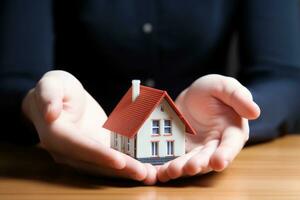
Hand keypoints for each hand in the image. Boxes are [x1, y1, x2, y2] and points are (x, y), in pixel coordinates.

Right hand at [22, 70, 155, 184]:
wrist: (61, 99)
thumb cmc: (57, 88)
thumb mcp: (51, 83)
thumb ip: (49, 95)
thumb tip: (51, 114)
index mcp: (56, 134)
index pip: (79, 146)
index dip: (99, 155)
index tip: (119, 161)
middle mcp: (68, 150)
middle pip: (95, 163)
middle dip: (120, 169)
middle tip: (144, 173)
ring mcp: (82, 153)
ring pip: (104, 167)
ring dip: (126, 172)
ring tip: (150, 175)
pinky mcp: (95, 150)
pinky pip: (110, 160)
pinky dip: (126, 166)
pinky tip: (144, 168)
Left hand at [157, 74, 259, 181]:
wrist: (194, 95)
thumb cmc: (213, 90)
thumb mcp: (224, 86)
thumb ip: (238, 97)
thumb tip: (255, 112)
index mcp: (233, 131)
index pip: (231, 144)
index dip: (226, 153)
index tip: (219, 162)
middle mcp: (218, 144)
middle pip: (210, 157)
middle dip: (200, 164)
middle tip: (189, 167)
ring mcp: (200, 149)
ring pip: (193, 161)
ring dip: (183, 167)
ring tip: (171, 170)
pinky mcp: (185, 149)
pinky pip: (178, 158)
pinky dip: (169, 165)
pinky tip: (160, 170)